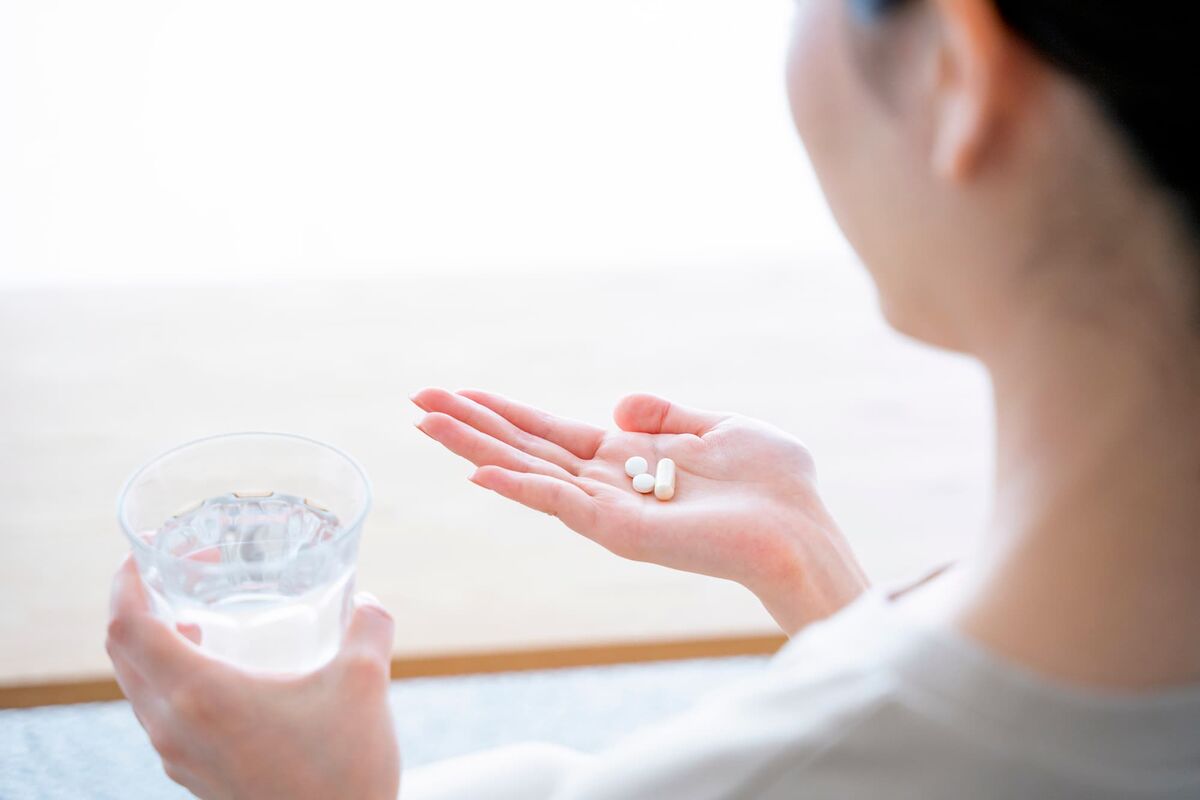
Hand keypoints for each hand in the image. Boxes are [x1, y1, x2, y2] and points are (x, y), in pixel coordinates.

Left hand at [106, 558, 399, 799]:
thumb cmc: (344, 771)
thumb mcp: (364, 683)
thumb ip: (368, 628)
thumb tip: (367, 602)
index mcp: (200, 694)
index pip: (127, 625)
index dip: (127, 580)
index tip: (146, 550)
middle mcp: (174, 726)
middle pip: (122, 653)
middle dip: (138, 604)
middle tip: (174, 573)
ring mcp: (179, 756)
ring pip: (138, 687)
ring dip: (152, 644)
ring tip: (196, 617)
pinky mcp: (195, 776)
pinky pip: (159, 715)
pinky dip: (170, 679)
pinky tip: (218, 671)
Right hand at [411, 389, 868, 632]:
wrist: (801, 529)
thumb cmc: (775, 484)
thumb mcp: (722, 426)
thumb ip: (668, 414)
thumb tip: (619, 405)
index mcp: (628, 461)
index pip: (551, 434)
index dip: (505, 412)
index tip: (459, 393)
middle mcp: (607, 486)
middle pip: (524, 449)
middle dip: (471, 425)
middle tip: (417, 398)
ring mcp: (607, 510)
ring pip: (527, 473)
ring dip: (475, 448)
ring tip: (426, 421)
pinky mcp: (618, 530)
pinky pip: (559, 503)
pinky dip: (518, 488)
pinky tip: (479, 472)